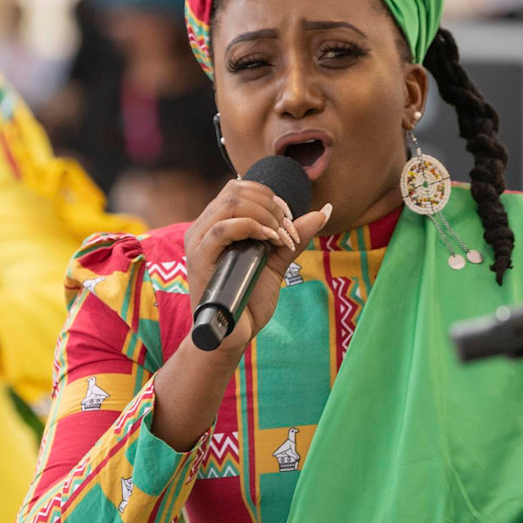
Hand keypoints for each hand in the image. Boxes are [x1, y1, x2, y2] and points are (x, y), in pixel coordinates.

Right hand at [180, 178, 330, 357]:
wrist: (234, 334)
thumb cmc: (250, 300)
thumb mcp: (277, 262)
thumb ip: (294, 237)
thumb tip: (323, 211)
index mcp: (217, 224)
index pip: (239, 188)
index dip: (269, 196)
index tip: (290, 219)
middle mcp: (204, 228)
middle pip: (236, 190)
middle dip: (270, 204)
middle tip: (288, 229)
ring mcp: (199, 242)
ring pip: (230, 203)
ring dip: (265, 214)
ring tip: (281, 236)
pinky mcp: (199, 259)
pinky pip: (222, 229)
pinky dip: (252, 228)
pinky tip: (270, 241)